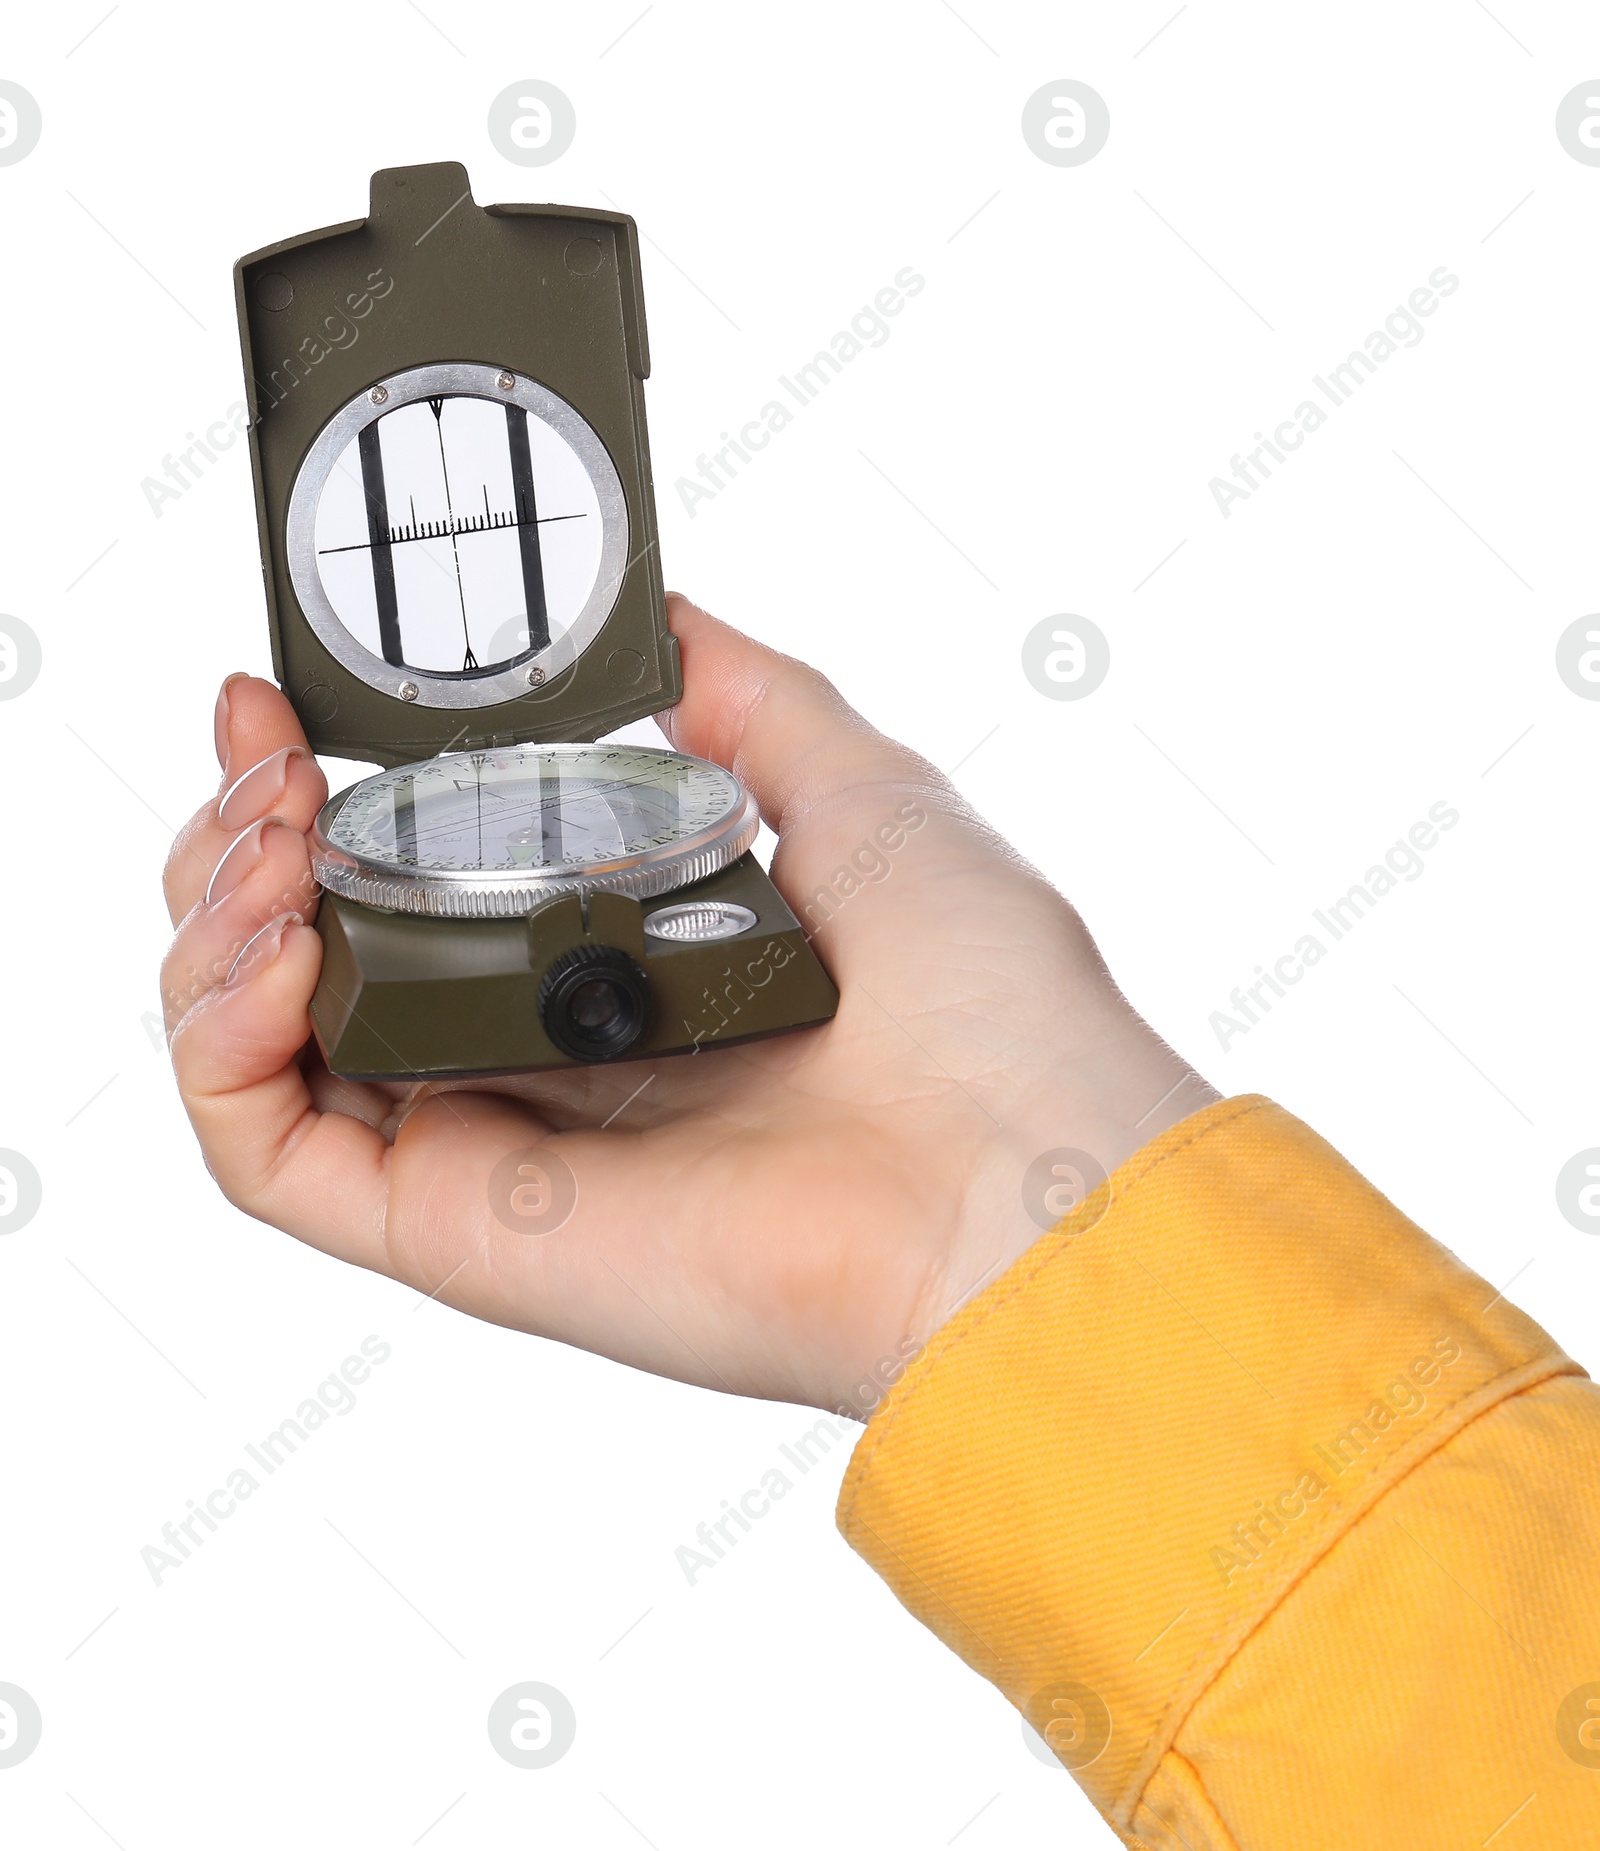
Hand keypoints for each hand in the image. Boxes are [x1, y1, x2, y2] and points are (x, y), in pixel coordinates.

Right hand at [162, 596, 1216, 1414]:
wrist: (1021, 1175)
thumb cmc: (983, 1005)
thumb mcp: (861, 788)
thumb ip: (748, 699)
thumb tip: (661, 620)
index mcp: (611, 961)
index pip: (411, 876)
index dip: (329, 785)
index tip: (293, 703)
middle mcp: (532, 1053)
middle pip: (309, 953)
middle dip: (243, 835)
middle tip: (267, 758)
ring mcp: (484, 1140)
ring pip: (258, 1044)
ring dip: (213, 918)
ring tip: (272, 833)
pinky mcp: (452, 1226)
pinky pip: (264, 1153)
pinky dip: (221, 1040)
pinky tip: (282, 941)